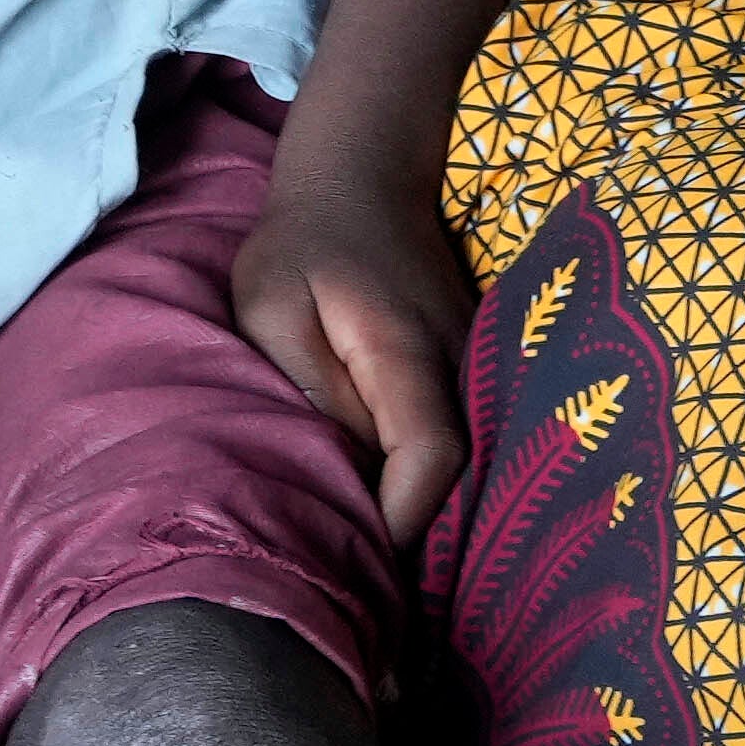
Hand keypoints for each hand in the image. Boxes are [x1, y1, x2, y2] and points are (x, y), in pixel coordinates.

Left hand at [229, 143, 480, 539]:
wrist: (364, 175)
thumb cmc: (301, 244)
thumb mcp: (270, 309)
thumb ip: (307, 386)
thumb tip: (342, 467)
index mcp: (406, 351)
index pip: (430, 458)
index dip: (400, 518)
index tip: (355, 552)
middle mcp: (461, 362)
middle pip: (460, 472)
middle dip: (415, 531)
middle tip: (358, 570)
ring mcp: (474, 362)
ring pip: (466, 457)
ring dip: (422, 502)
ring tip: (368, 543)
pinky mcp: (470, 365)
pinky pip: (460, 434)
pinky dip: (427, 473)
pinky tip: (385, 493)